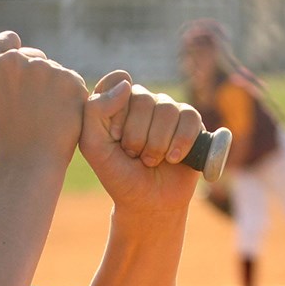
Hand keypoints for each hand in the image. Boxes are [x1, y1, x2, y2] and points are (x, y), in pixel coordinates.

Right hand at [0, 25, 87, 167]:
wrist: (27, 163)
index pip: (8, 40)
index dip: (13, 57)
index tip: (17, 77)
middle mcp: (15, 60)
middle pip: (32, 55)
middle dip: (33, 75)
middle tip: (30, 107)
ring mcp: (44, 68)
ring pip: (52, 69)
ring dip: (51, 86)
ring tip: (43, 115)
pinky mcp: (70, 80)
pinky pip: (70, 81)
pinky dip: (68, 97)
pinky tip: (59, 116)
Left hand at [80, 70, 202, 210]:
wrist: (149, 202)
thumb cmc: (118, 174)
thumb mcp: (93, 146)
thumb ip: (95, 110)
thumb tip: (126, 83)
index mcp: (116, 101)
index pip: (119, 87)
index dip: (117, 118)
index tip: (114, 140)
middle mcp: (142, 100)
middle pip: (143, 100)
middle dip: (137, 137)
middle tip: (133, 156)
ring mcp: (168, 109)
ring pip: (167, 110)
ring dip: (157, 144)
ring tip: (151, 161)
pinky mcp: (191, 121)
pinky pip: (190, 118)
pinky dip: (181, 143)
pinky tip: (173, 158)